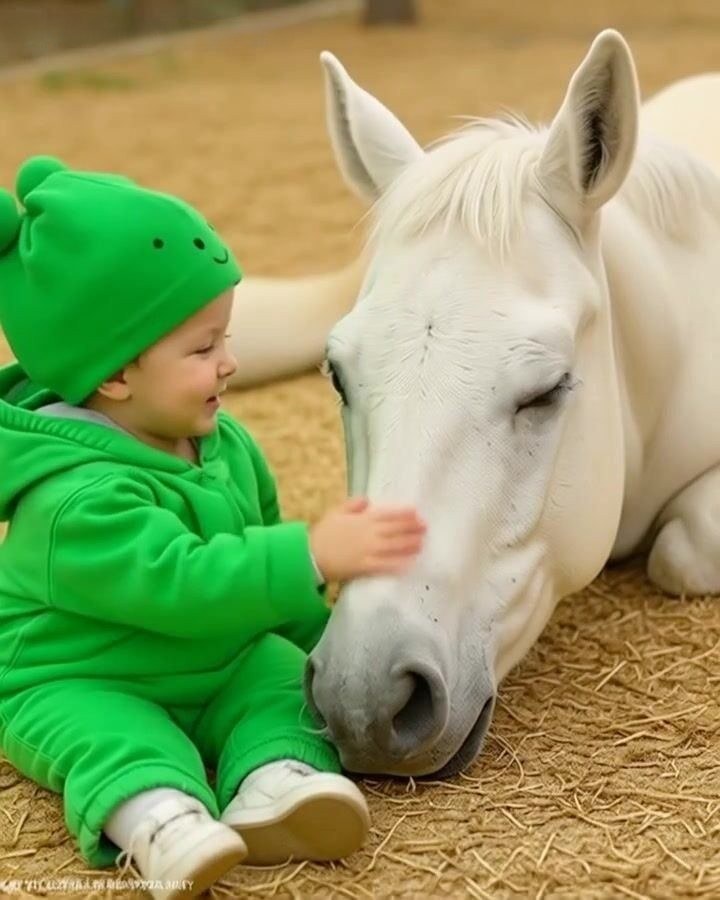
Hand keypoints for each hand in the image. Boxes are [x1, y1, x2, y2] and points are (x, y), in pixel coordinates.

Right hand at [310, 496, 426, 582]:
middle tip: (426, 527)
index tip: (416, 512)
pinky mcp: (365, 566)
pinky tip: (410, 563)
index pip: (388, 514)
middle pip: (395, 530)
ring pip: (394, 546)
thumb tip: (367, 500)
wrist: (310, 555)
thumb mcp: (336, 512)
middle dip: (412, 528)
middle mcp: (368, 534)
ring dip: (410, 544)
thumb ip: (352, 505)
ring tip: (422, 543)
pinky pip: (385, 565)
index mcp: (362, 519)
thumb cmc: (323, 533)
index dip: (404, 513)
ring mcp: (368, 550)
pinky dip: (398, 563)